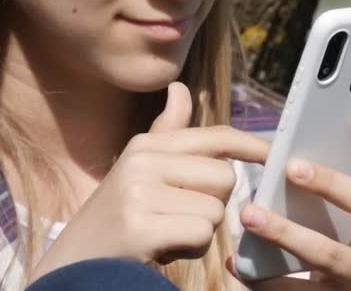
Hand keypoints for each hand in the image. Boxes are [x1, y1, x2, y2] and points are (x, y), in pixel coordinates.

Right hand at [29, 82, 269, 282]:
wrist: (75, 262)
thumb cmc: (120, 216)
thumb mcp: (140, 168)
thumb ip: (167, 132)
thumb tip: (179, 88)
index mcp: (147, 146)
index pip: (215, 137)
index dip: (250, 145)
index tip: (274, 153)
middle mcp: (143, 161)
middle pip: (225, 177)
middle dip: (212, 204)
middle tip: (177, 216)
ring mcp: (139, 192)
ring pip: (216, 210)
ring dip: (200, 230)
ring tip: (166, 233)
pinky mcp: (141, 226)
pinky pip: (201, 234)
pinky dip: (190, 248)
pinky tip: (162, 249)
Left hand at [228, 109, 350, 290]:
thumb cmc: (340, 236)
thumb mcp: (346, 211)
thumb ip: (333, 181)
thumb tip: (290, 149)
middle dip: (333, 184)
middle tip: (292, 166)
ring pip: (331, 253)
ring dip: (287, 232)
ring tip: (249, 214)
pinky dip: (267, 278)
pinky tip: (237, 263)